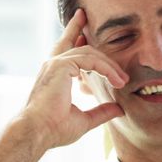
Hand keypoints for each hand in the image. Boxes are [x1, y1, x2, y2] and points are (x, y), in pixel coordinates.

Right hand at [16, 8, 126, 150]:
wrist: (38, 133)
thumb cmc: (54, 129)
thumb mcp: (83, 120)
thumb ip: (100, 112)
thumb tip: (118, 109)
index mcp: (55, 74)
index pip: (67, 49)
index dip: (76, 35)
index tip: (84, 28)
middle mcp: (53, 65)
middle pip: (75, 41)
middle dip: (90, 36)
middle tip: (115, 49)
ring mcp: (56, 63)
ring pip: (89, 53)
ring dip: (109, 66)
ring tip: (122, 80)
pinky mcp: (61, 66)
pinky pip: (90, 60)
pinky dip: (105, 69)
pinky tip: (116, 80)